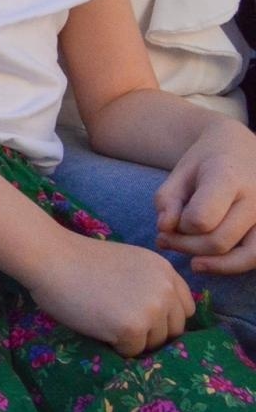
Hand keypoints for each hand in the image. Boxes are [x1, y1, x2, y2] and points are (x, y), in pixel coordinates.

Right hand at [27, 233, 194, 356]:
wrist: (50, 257)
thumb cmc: (79, 260)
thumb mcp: (129, 264)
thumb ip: (150, 284)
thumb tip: (162, 319)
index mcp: (165, 271)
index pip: (184, 309)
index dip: (164, 317)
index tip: (140, 315)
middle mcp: (165, 289)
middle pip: (173, 330)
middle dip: (150, 331)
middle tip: (118, 321)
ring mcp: (151, 309)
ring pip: (154, 343)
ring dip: (133, 339)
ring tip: (105, 321)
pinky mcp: (132, 327)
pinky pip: (132, 351)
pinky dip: (115, 345)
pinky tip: (97, 325)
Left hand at [155, 123, 255, 273]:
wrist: (243, 147)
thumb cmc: (208, 160)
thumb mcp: (180, 171)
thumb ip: (167, 200)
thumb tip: (164, 230)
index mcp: (228, 177)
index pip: (201, 219)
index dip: (181, 226)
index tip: (173, 218)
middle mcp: (255, 198)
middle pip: (220, 241)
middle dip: (187, 247)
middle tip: (167, 240)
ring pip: (247, 257)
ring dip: (214, 265)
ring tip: (193, 264)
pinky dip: (234, 265)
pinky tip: (212, 261)